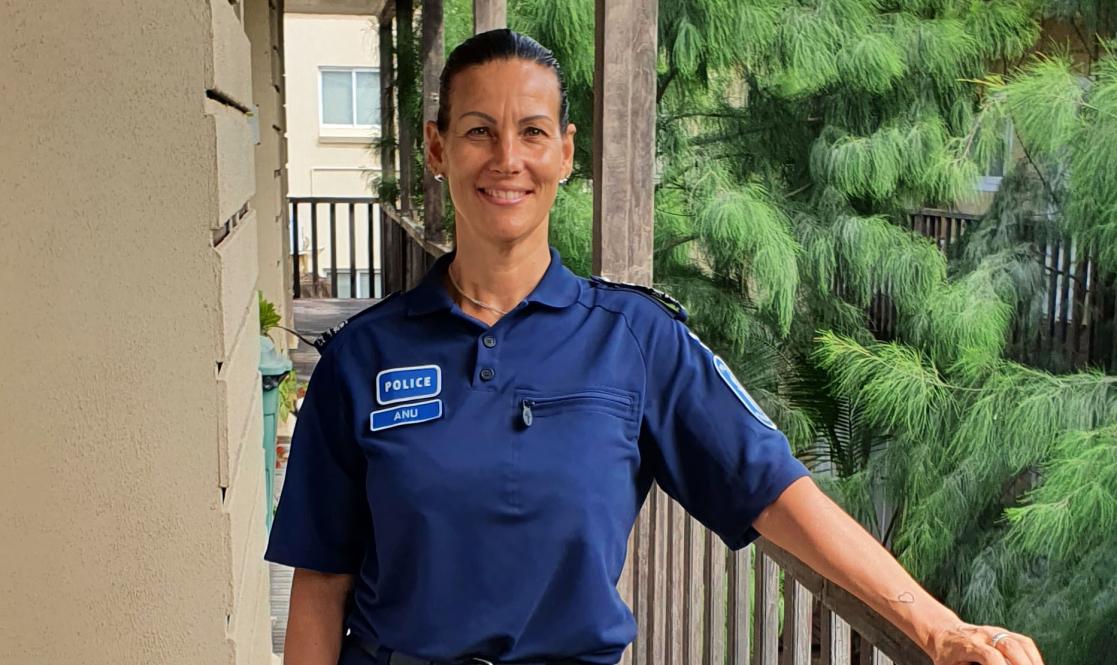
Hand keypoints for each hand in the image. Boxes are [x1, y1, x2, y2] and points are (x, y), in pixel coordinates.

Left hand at [927, 623, 1044, 664]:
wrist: (944, 632)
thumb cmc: (946, 656)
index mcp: (967, 644)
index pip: (990, 656)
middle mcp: (983, 634)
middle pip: (1011, 646)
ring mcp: (995, 631)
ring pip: (1021, 643)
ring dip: (1033, 662)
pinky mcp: (1004, 632)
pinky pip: (1024, 642)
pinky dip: (1033, 656)